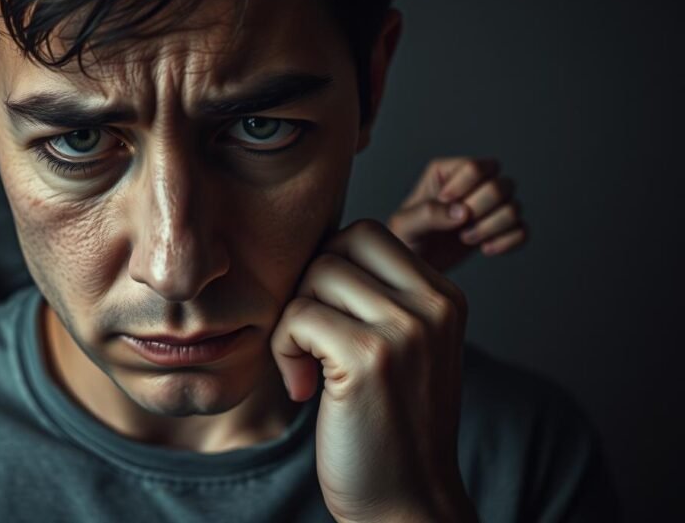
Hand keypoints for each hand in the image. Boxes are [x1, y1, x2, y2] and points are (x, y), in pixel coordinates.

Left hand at [272, 220, 476, 522]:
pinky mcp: (369, 358)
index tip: (325, 321)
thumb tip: (316, 246)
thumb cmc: (389, 427)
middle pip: (339, 244)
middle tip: (311, 341)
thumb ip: (376, 297)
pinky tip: (303, 392)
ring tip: (307, 369)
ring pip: (315, 275)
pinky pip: (298, 316)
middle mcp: (434, 306)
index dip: (329, 268)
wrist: (405, 504)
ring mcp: (406, 330)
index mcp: (445, 297)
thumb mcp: (402, 349)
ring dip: (292, 323)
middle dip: (309, 288)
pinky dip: (284, 351)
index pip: (367, 234)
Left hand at [387, 157, 527, 272]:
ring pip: (515, 207)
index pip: (475, 167)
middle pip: (501, 185)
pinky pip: (523, 230)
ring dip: (492, 228)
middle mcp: (473, 184)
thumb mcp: (404, 225)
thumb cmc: (404, 239)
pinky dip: (508, 242)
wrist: (415, 265)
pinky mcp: (500, 229)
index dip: (463, 189)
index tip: (443, 204)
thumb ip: (428, 214)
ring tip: (467, 239)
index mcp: (448, 172)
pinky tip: (486, 250)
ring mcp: (489, 206)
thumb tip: (462, 212)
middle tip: (458, 227)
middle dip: (480, 210)